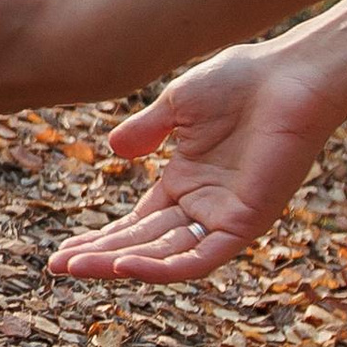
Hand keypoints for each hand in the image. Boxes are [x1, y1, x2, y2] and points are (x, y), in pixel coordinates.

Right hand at [46, 41, 344, 282]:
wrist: (288, 78)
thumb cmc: (242, 82)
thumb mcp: (178, 105)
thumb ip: (146, 131)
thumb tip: (112, 149)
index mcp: (187, 183)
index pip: (136, 224)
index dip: (100, 238)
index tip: (62, 251)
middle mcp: (203, 207)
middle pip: (143, 244)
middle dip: (100, 256)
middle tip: (58, 267)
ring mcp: (224, 219)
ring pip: (166, 257)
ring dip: (121, 264)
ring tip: (78, 267)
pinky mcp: (245, 225)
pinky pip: (200, 258)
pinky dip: (163, 268)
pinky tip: (125, 266)